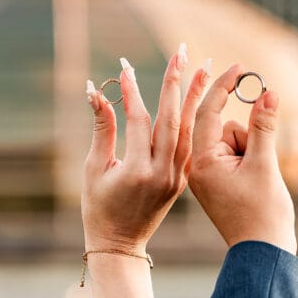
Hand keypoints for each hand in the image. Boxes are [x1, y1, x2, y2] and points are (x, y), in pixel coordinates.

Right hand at [82, 51, 207, 252]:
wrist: (121, 245)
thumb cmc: (98, 208)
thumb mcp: (94, 169)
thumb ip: (101, 129)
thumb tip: (96, 92)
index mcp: (138, 170)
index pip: (139, 121)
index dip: (132, 93)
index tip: (126, 68)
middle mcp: (163, 172)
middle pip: (172, 119)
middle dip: (176, 82)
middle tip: (180, 52)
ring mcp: (177, 177)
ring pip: (189, 129)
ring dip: (196, 96)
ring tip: (203, 66)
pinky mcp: (183, 180)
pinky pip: (192, 144)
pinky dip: (197, 119)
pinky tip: (202, 99)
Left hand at [188, 64, 297, 252]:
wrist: (263, 254)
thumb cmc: (262, 215)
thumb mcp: (266, 165)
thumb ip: (264, 126)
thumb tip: (268, 92)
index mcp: (202, 162)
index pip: (208, 112)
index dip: (224, 86)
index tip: (239, 66)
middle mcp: (199, 167)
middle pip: (224, 126)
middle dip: (246, 134)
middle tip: (258, 151)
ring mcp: (208, 175)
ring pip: (234, 140)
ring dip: (252, 149)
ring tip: (259, 181)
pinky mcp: (219, 181)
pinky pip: (236, 155)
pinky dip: (251, 157)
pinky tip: (258, 182)